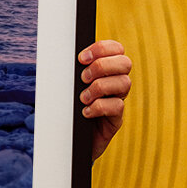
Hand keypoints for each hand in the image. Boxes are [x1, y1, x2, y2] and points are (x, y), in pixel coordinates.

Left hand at [78, 39, 131, 160]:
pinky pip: (117, 106)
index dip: (102, 48)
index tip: (81, 58)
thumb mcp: (69, 86)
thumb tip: (61, 55)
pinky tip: (85, 112)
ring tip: (83, 98)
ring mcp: (118, 100)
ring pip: (124, 83)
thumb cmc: (68, 108)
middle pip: (125, 63)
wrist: (68, 139)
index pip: (116, 49)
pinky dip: (99, 107)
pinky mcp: (116, 119)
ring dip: (99, 87)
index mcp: (106, 70)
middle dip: (102, 66)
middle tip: (83, 78)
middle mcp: (116, 83)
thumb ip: (72, 70)